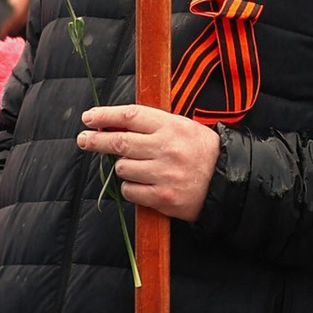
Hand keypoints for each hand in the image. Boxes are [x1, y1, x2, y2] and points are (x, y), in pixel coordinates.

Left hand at [76, 103, 219, 221]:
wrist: (228, 182)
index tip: (89, 118)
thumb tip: (114, 124)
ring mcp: (164, 174)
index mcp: (172, 126)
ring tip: (135, 167)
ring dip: (122, 167)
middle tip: (84, 140)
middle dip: (96, 141)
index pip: (130, 116)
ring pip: (122, 168)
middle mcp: (166, 148)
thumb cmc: (203, 152)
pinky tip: (141, 183)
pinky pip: (130, 190)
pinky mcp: (162, 197)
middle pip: (119, 142)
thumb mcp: (183, 127)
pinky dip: (130, 187)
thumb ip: (153, 124)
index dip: (105, 116)